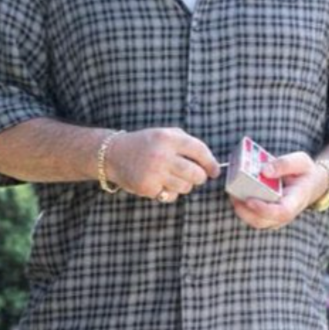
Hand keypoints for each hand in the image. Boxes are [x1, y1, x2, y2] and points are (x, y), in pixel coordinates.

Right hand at [105, 128, 219, 200]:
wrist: (114, 154)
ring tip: (172, 177)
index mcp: (168, 138)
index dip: (211, 163)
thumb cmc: (145, 144)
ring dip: (184, 185)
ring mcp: (154, 172)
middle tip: (195, 176)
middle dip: (200, 178)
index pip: (199, 151)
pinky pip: (170, 196)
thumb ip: (186, 143)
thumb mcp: (164, 134)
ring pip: (185, 187)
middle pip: (196, 174)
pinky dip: (169, 192)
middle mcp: (162, 155)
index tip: (214, 171)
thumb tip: (210, 162)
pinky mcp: (148, 187)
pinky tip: (160, 183)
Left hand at [228, 151, 327, 230]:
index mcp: (296, 200)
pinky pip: (253, 216)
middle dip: (245, 210)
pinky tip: (236, 193)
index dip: (264, 209)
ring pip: (255, 221)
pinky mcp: (268, 215)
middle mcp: (286, 214)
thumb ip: (284, 164)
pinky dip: (242, 207)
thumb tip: (263, 171)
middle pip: (263, 221)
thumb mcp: (300, 161)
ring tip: (232, 192)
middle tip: (232, 194)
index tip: (249, 200)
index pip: (282, 212)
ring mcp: (276, 217)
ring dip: (241, 210)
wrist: (310, 183)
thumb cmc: (304, 172)